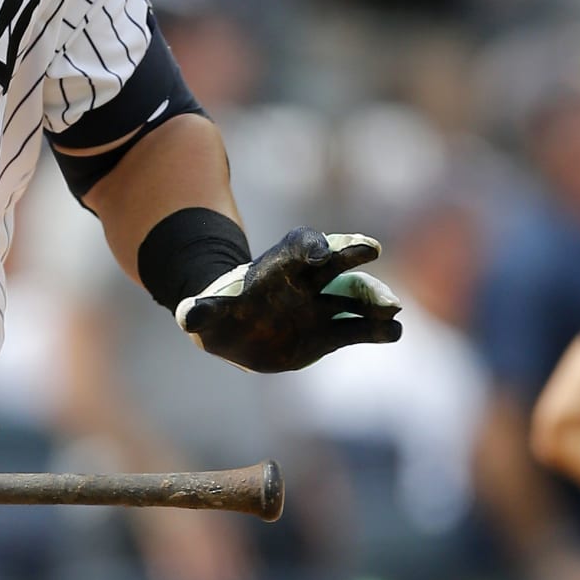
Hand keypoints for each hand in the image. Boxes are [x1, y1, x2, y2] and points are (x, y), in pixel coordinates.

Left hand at [175, 228, 402, 371]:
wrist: (238, 332)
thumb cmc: (223, 313)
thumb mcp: (205, 315)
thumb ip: (201, 314)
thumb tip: (187, 318)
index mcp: (275, 269)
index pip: (296, 246)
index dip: (308, 245)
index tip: (320, 253)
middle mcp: (304, 281)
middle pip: (331, 261)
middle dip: (348, 254)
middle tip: (370, 249)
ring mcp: (319, 306)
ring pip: (351, 296)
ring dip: (370, 298)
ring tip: (391, 306)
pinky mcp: (329, 333)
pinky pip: (356, 329)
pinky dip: (375, 329)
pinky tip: (393, 330)